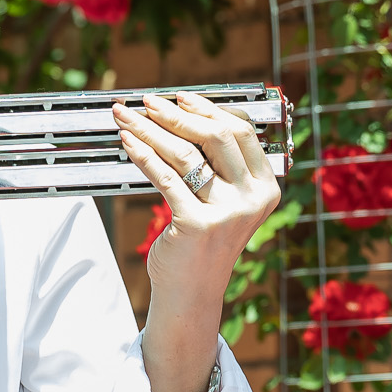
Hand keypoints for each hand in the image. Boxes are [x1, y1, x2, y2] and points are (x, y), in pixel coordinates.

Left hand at [114, 92, 282, 391]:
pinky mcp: (196, 225)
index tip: (180, 98)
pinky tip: (127, 142)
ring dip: (151, 129)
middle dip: (177, 114)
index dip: (209, 110)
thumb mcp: (224, 202)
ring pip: (186, 154)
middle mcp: (251, 199)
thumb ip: (219, 167)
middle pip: (215, 137)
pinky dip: (142, 154)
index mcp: (265, 187)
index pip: (241, 132)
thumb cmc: (204, 243)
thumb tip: (185, 117)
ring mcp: (226, 213)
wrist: (193, 294)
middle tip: (148, 101)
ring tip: (127, 116)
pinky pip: (165, 177)